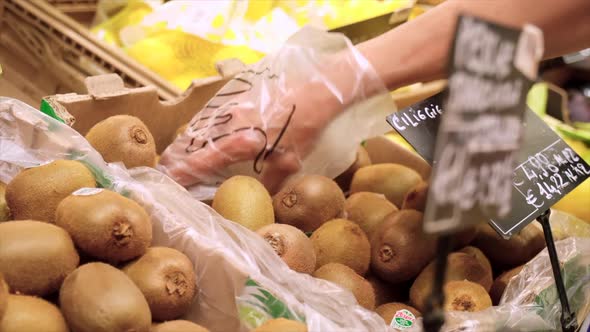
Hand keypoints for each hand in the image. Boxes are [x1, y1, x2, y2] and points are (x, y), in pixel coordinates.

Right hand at [158, 71, 341, 193]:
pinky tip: (194, 138)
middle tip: (163, 176)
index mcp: (236, 140)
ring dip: (181, 146)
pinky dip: (194, 131)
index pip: (198, 161)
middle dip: (173, 161)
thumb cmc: (305, 128)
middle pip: (188, 143)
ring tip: (171, 161)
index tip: (167, 185)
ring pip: (194, 128)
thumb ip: (269, 183)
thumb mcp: (288, 163)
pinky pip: (205, 116)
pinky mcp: (232, 97)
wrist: (315, 88)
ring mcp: (227, 106)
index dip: (180, 175)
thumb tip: (257, 201)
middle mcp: (225, 122)